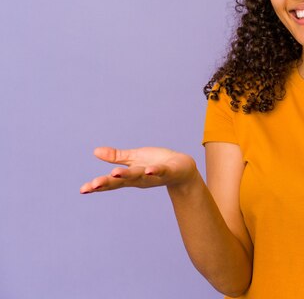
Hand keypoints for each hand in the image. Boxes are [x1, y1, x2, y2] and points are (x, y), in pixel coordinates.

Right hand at [80, 147, 197, 193]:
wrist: (182, 169)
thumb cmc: (156, 162)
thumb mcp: (134, 158)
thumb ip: (116, 157)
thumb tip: (95, 151)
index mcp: (130, 176)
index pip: (111, 182)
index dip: (98, 185)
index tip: (83, 190)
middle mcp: (140, 178)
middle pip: (121, 181)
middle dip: (107, 183)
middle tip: (93, 185)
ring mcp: (153, 175)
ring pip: (138, 175)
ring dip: (127, 175)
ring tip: (115, 173)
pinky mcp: (168, 170)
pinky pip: (160, 170)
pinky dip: (155, 170)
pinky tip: (148, 170)